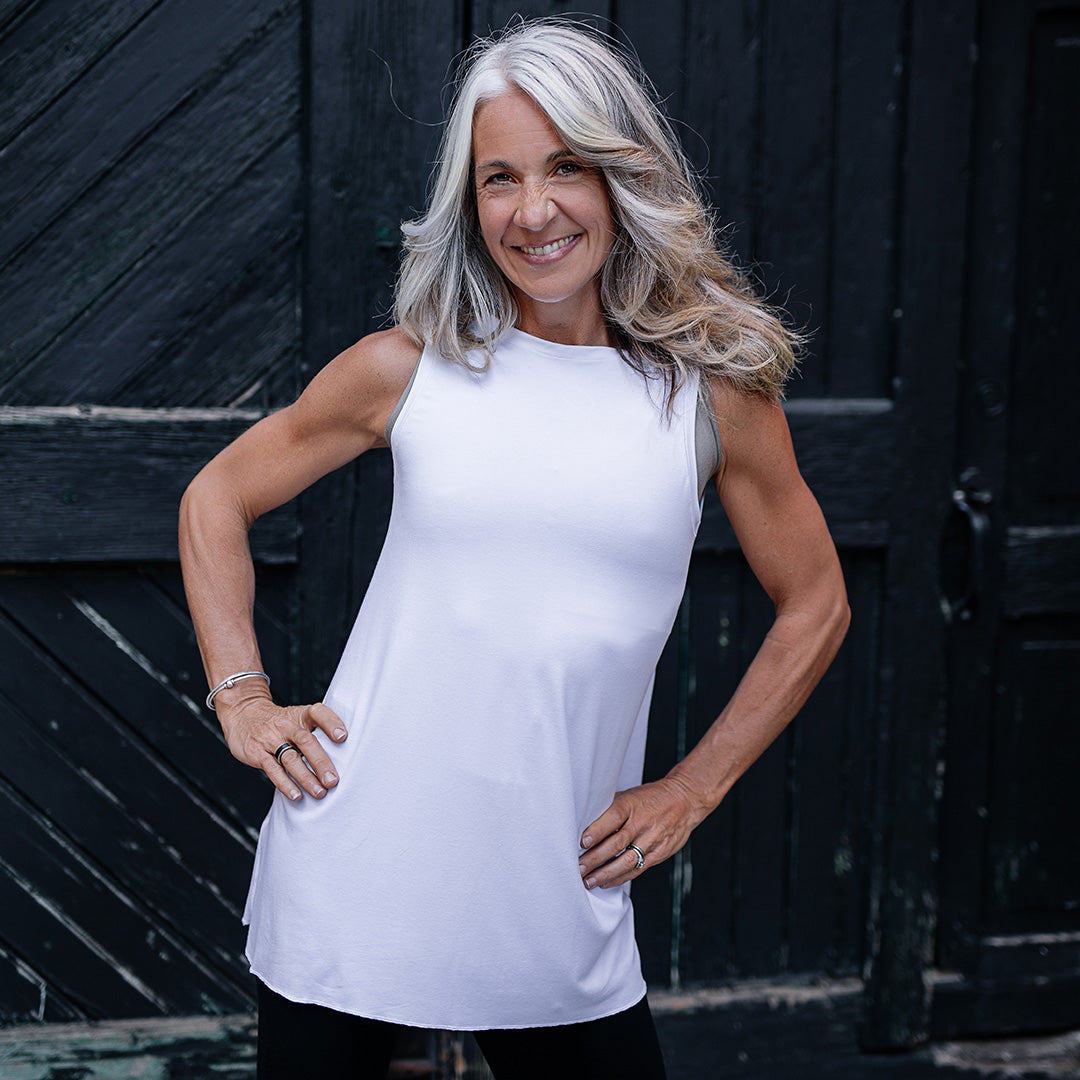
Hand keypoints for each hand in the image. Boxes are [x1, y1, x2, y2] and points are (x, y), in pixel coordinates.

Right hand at [216, 693, 346, 800]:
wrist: (243, 713)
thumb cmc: (280, 721)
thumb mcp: (298, 717)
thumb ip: (317, 731)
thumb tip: (348, 754)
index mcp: (301, 715)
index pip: (318, 713)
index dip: (331, 723)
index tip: (343, 737)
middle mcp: (287, 725)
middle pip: (306, 741)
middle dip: (321, 762)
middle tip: (333, 780)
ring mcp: (271, 739)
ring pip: (291, 758)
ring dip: (306, 777)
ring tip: (320, 792)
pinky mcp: (257, 753)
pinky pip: (272, 769)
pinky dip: (285, 783)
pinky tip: (296, 795)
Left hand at [577, 776, 705, 889]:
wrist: (684, 800)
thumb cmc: (651, 798)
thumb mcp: (629, 795)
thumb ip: (610, 809)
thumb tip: (583, 824)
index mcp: (632, 804)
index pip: (612, 817)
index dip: (597, 831)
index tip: (582, 843)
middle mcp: (642, 823)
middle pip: (617, 843)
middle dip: (595, 859)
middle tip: (579, 868)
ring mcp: (652, 840)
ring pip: (627, 861)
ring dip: (605, 874)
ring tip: (589, 881)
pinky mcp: (659, 853)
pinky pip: (638, 869)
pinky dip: (620, 878)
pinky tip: (606, 882)